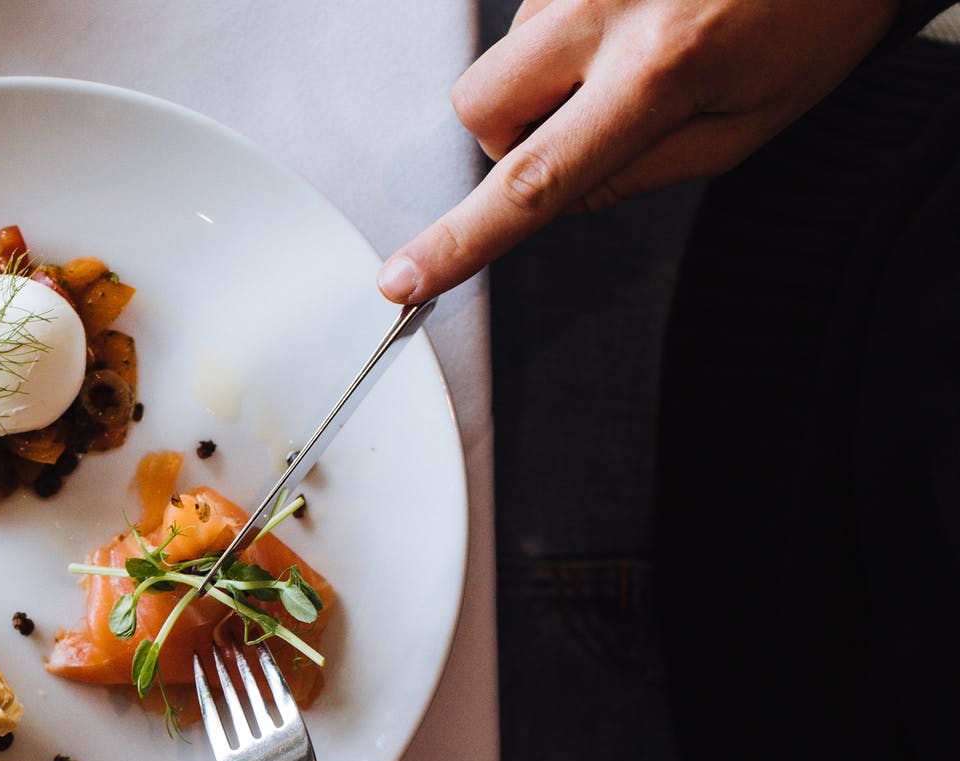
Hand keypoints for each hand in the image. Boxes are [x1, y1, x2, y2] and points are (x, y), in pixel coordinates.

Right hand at [377, 0, 900, 301]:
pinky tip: (638, 7)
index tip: (402, 280)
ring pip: (511, 51)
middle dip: (510, 131)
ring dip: (556, 66)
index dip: (461, 240)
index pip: (534, 180)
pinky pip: (537, 6)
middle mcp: (610, 4)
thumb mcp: (745, 126)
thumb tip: (555, 193)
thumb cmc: (811, 18)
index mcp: (660, 71)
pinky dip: (575, 22)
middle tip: (587, 117)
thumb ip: (639, 173)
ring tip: (643, 38)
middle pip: (480, 104)